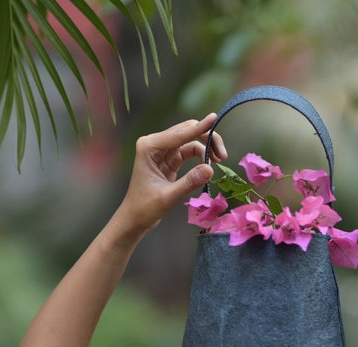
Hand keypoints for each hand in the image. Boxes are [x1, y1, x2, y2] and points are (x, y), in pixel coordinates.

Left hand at [120, 113, 226, 233]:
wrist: (135, 218)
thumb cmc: (145, 208)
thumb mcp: (168, 197)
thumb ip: (189, 182)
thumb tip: (210, 169)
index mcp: (149, 147)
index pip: (179, 134)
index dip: (199, 127)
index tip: (214, 118)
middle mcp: (155, 144)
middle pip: (186, 132)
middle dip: (206, 139)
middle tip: (222, 155)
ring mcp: (163, 151)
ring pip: (190, 141)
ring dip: (206, 148)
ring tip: (218, 162)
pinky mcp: (170, 159)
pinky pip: (189, 151)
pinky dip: (200, 157)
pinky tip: (208, 167)